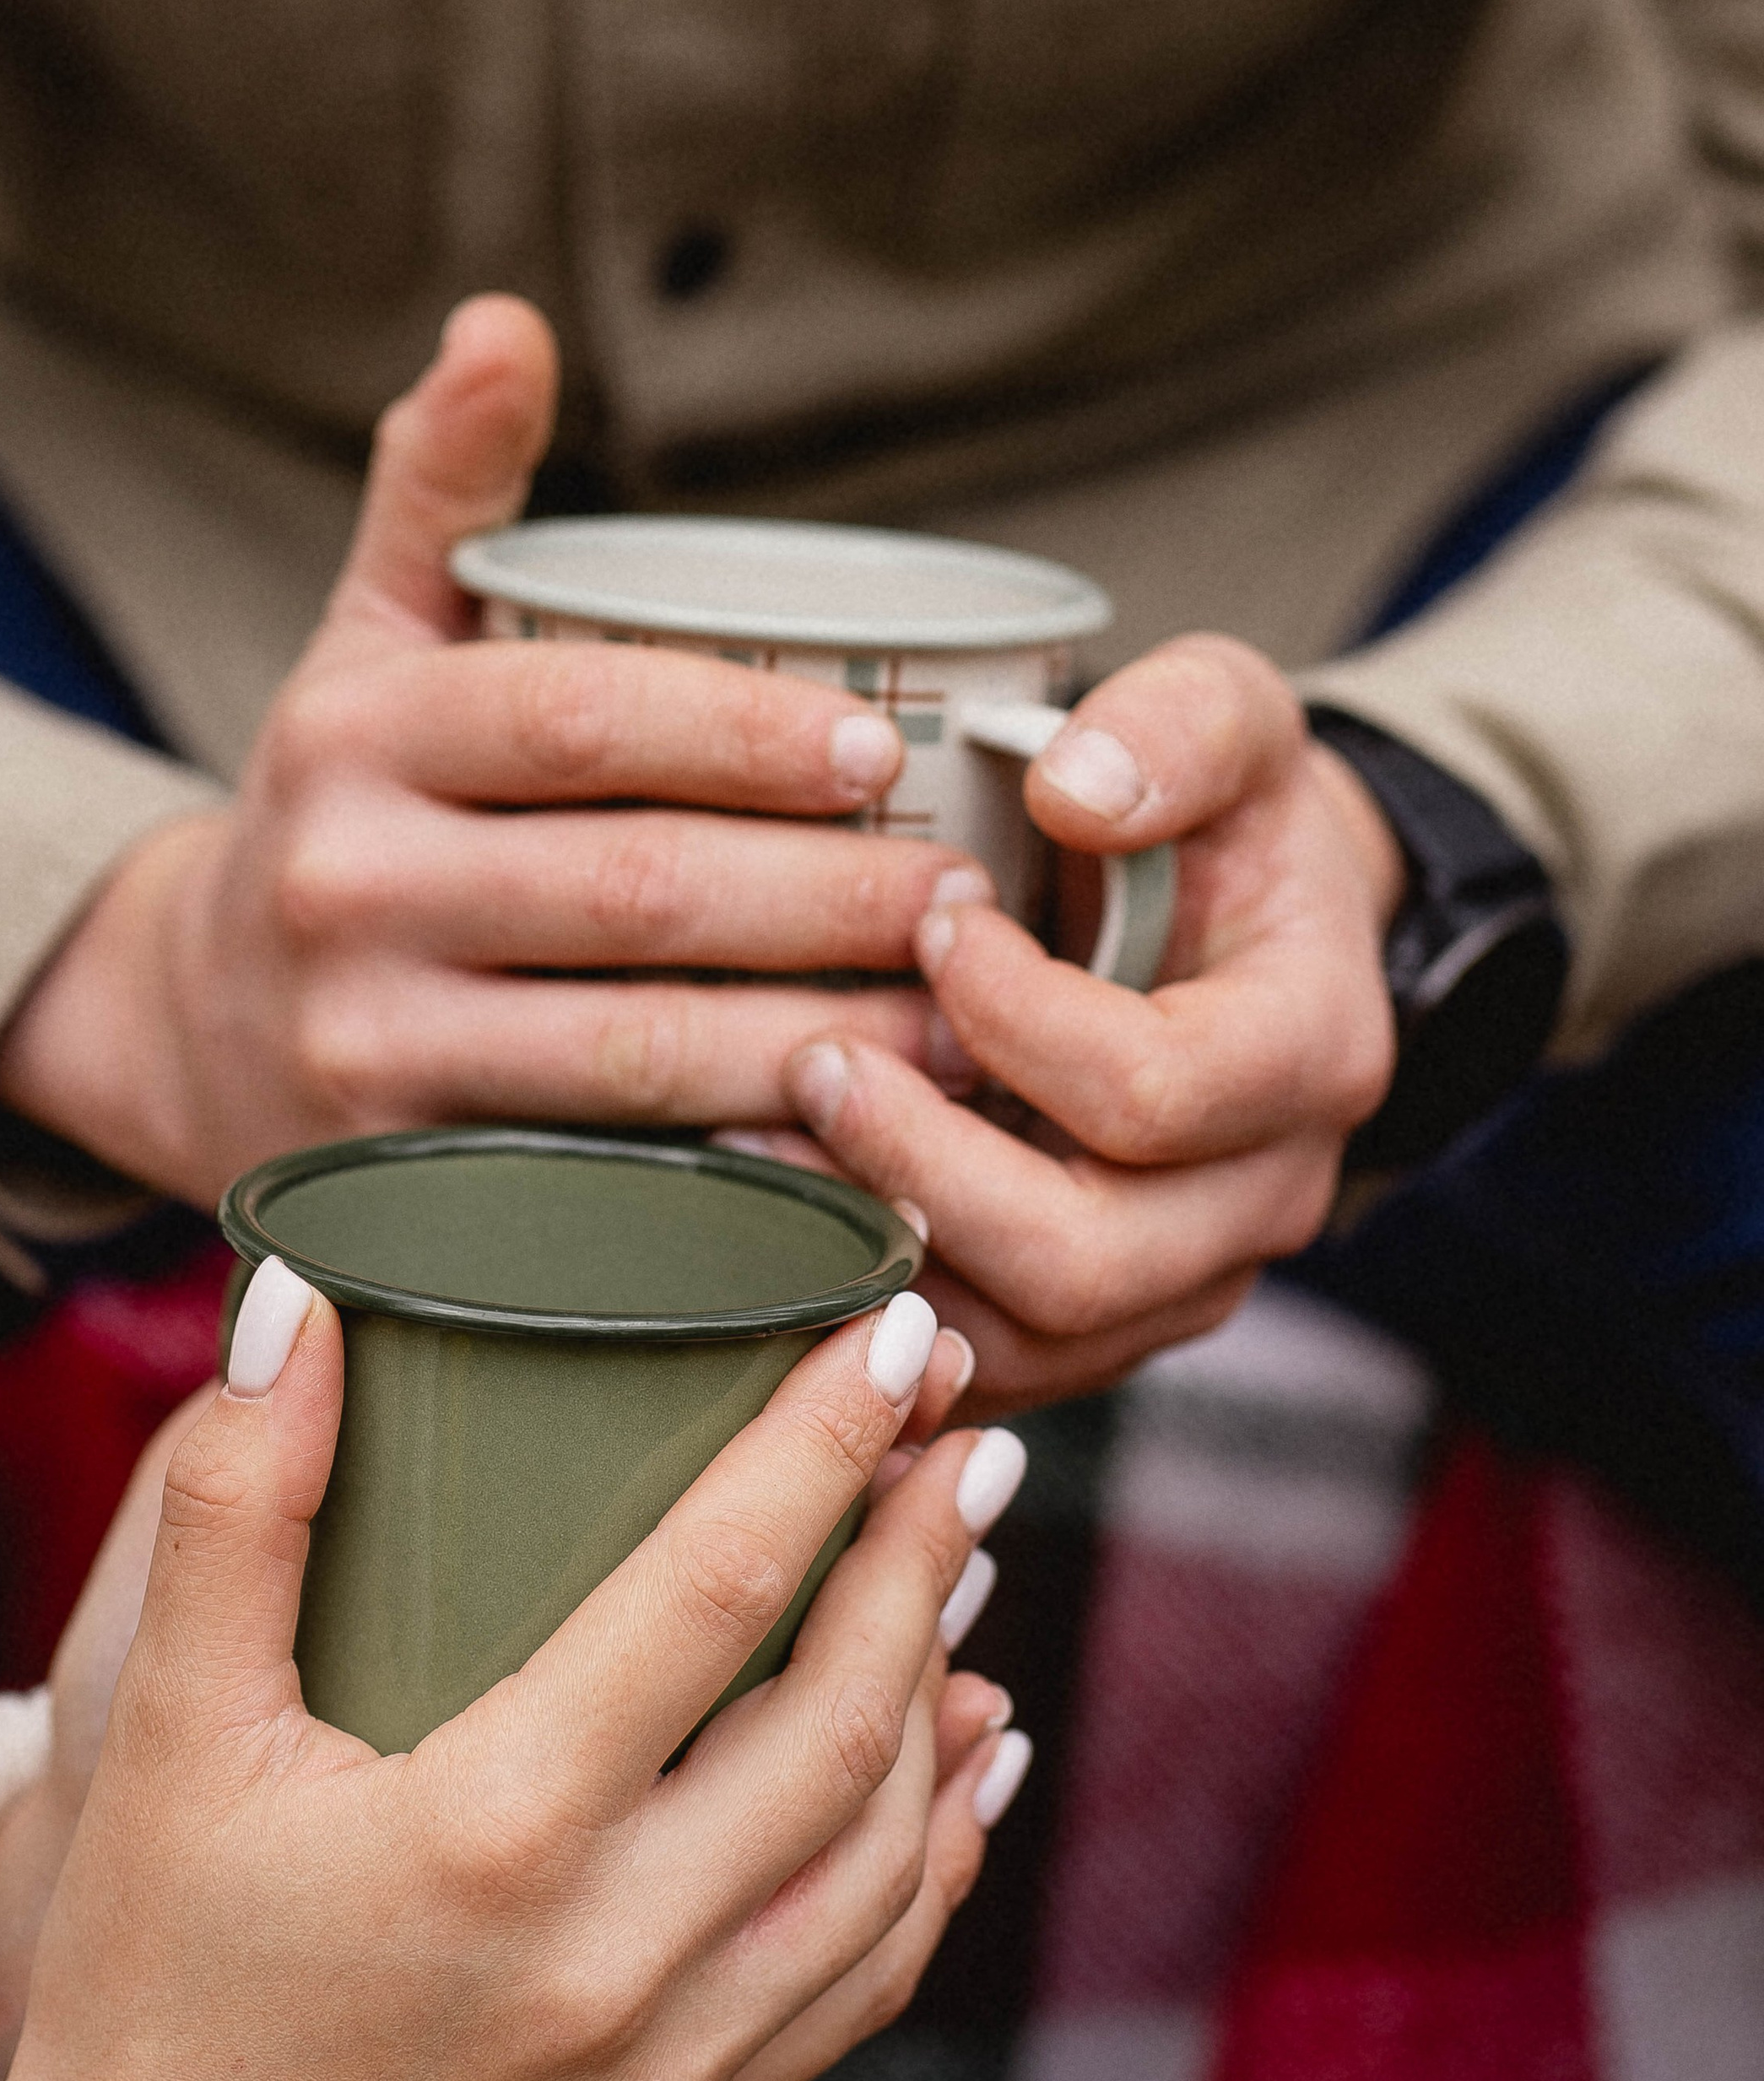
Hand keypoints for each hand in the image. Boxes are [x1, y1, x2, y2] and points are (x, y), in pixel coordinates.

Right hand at [0, 298, 976, 1203]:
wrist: (190, 1022)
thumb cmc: (343, 809)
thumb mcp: (368, 640)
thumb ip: (443, 487)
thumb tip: (505, 319)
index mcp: (357, 735)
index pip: (579, 717)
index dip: (742, 732)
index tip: (886, 748)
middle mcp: (343, 887)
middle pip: (634, 891)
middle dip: (828, 900)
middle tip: (973, 905)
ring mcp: (362, 1048)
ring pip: (632, 1052)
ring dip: (818, 1042)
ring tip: (959, 1025)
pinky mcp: (392, 1185)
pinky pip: (600, 1183)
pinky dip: (737, 1178)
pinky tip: (855, 1155)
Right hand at [0, 1278, 1027, 2080]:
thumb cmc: (154, 1983)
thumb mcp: (167, 1732)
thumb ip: (233, 1504)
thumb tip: (301, 1303)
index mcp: (495, 1833)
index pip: (717, 1592)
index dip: (820, 1446)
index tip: (892, 1336)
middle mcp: (616, 1953)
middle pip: (841, 1713)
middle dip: (922, 1551)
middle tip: (967, 1428)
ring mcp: (675, 2056)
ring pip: (882, 1846)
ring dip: (940, 1688)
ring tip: (964, 1562)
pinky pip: (867, 1973)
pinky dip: (933, 1850)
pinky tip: (957, 1760)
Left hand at [747, 634, 1400, 1407]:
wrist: (1256, 919)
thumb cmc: (1228, 817)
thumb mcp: (1231, 714)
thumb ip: (1174, 726)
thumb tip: (1074, 789)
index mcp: (1312, 1052)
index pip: (1157, 1090)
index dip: (1019, 1021)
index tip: (939, 929)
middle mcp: (1266, 1195)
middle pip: (1088, 1258)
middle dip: (925, 1166)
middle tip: (817, 1060)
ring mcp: (1189, 1276)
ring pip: (1032, 1341)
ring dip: (883, 1257)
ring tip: (768, 1142)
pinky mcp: (1110, 1318)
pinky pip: (993, 1366)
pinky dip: (883, 1314)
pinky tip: (789, 1222)